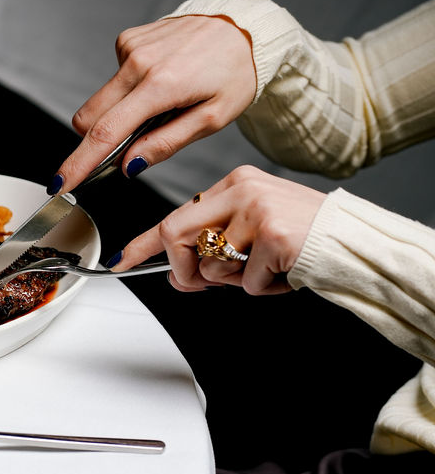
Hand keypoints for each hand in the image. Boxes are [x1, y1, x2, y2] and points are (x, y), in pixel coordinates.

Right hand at [51, 15, 255, 193]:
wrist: (243, 27)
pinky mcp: (127, 39)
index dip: (79, 163)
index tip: (61, 183)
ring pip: (100, 100)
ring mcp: (130, 47)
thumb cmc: (234, 73)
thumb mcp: (212, 119)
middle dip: (95, 142)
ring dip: (118, 114)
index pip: (107, 132)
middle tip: (124, 150)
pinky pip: (114, 79)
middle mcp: (139, 62)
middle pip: (90, 117)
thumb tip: (128, 166)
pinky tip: (159, 83)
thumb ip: (166, 143)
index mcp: (162, 84)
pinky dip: (129, 90)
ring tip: (158, 107)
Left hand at [108, 166, 325, 294]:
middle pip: (176, 234)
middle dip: (181, 270)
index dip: (142, 243)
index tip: (120, 260)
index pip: (174, 214)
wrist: (354, 241)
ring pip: (209, 265)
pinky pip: (244, 282)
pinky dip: (262, 289)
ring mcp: (256, 209)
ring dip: (234, 281)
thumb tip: (178, 277)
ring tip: (266, 268)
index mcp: (232, 184)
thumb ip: (212, 249)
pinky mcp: (272, 235)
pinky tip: (283, 274)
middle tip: (200, 283)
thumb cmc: (303, 237)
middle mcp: (240, 189)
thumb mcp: (250, 234)